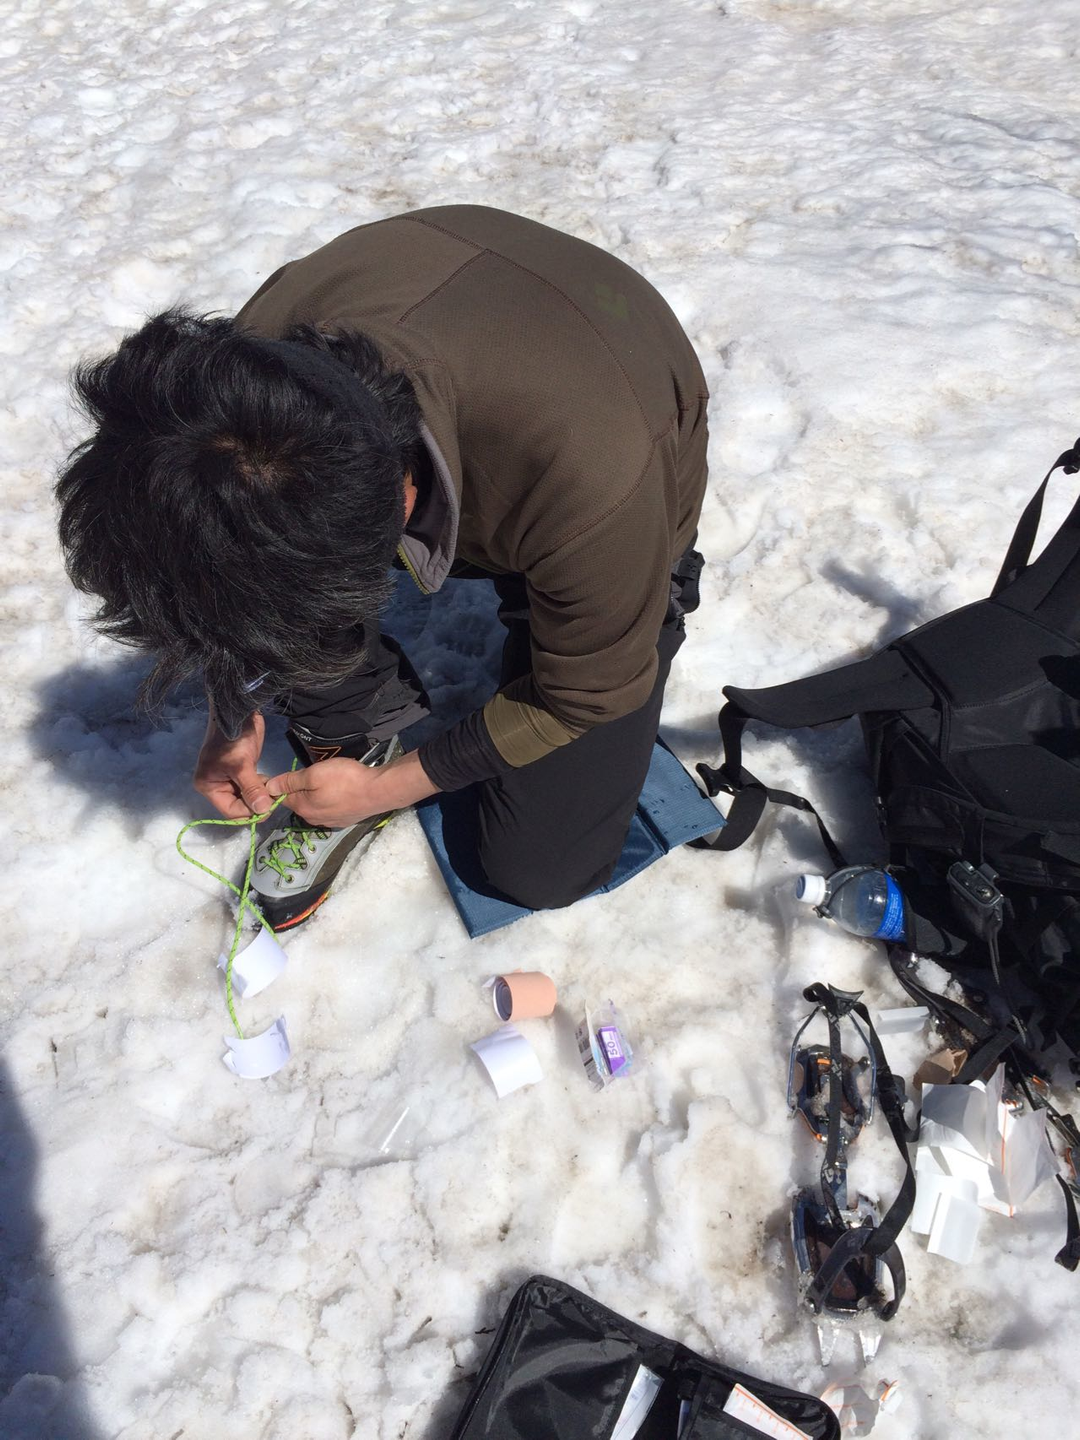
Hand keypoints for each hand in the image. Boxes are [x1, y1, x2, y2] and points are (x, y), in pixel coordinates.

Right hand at [193, 711, 272, 818]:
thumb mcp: (242, 765)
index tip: (269, 808)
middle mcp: (217, 785)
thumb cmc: (234, 739)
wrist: (239, 712)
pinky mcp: (242, 771)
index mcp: (209, 786)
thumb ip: (252, 789)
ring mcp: (229, 778)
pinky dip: (261, 787)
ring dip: (260, 796)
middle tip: (274, 798)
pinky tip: (270, 783)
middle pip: (239, 806)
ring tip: (273, 789)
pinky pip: (251, 787)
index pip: (231, 811)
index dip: (250, 812)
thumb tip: (263, 810)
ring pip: (247, 797)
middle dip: (256, 804)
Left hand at [265, 750, 439, 827]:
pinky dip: (328, 800)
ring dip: (314, 795)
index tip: (281, 773)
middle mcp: (312, 819)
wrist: (379, 791)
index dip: (276, 785)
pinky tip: (337, 791)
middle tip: (309, 773)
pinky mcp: (344, 820)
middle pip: (298, 802)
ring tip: (325, 781)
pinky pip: (328, 809)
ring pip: (313, 806)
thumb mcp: (314, 774)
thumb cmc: (344, 779)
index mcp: (302, 808)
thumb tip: (267, 788)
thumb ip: (290, 781)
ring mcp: (329, 822)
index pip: (279, 798)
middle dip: (297, 790)